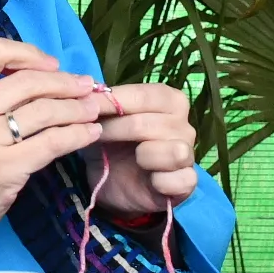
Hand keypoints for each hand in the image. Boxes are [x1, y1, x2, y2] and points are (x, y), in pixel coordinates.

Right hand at [0, 38, 105, 256]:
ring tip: (93, 109)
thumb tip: (34, 78)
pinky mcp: (4, 168)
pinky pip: (51, 143)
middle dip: (64, 82)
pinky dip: (77, 135)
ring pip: (44, 111)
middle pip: (27, 81)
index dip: (27, 53)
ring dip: (77, 108)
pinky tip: (90, 134)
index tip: (50, 64)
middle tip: (85, 86)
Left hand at [92, 82, 200, 217]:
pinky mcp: (188, 182)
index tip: (84, 105)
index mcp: (170, 101)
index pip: (143, 95)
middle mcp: (184, 125)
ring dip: (143, 154)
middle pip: (148, 123)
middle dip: (115, 128)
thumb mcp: (102, 121)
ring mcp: (189, 154)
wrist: (114, 184)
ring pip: (173, 150)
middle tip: (93, 134)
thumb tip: (87, 88)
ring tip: (129, 158)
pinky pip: (180, 179)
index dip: (111, 100)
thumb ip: (100, 103)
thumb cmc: (113, 145)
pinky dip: (160, 180)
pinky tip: (148, 180)